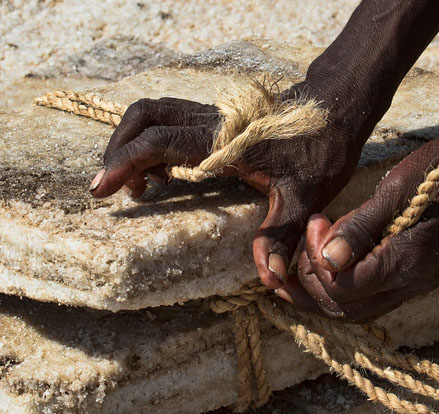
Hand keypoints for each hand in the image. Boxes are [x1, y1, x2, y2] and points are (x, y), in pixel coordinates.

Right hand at [88, 82, 368, 288]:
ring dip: (133, 143)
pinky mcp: (215, 120)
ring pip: (153, 114)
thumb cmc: (321, 151)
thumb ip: (281, 236)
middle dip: (118, 148)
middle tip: (110, 188)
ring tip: (139, 186)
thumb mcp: (305, 197)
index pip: (158, 142)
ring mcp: (211, 117)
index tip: (101, 189)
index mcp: (221, 141)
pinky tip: (166, 176)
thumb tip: (269, 278)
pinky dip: (152, 143)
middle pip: (144, 116)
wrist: (338, 110)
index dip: (124, 163)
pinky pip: (169, 122)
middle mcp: (210, 122)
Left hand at [279, 135, 438, 321]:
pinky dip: (344, 290)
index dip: (315, 264)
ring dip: (323, 295)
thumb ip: (359, 228)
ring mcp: (417, 284)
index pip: (341, 288)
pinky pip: (373, 299)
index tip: (316, 222)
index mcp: (405, 263)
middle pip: (344, 310)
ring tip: (301, 268)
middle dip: (308, 290)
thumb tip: (326, 261)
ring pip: (357, 311)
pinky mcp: (419, 277)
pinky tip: (331, 266)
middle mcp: (411, 284)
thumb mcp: (397, 190)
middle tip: (296, 252)